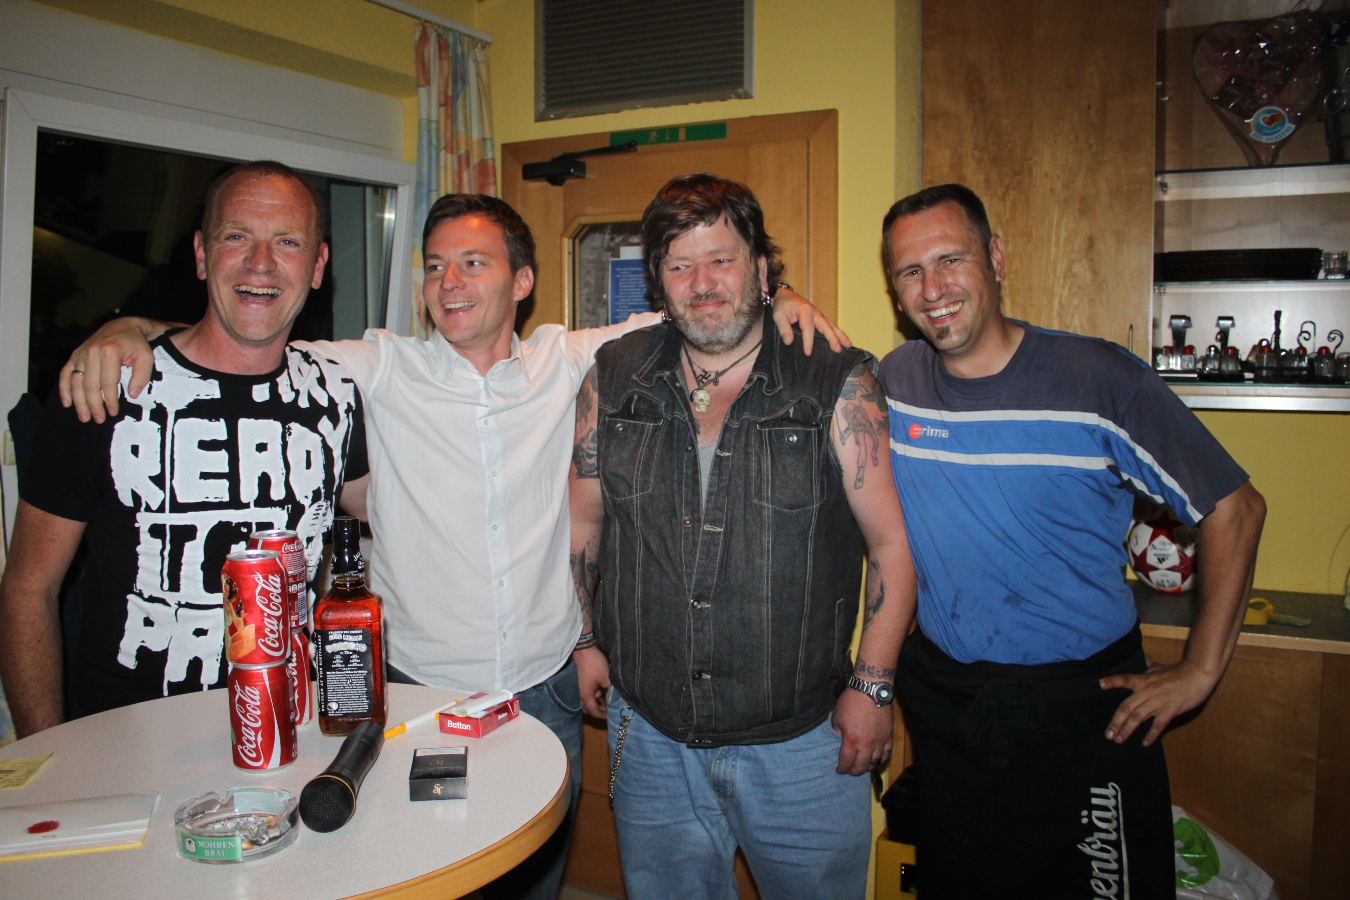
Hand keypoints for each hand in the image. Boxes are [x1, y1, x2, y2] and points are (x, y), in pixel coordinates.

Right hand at [59, 318, 160, 422]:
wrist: (123, 327)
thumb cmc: (136, 344)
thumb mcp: (146, 356)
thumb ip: (142, 375)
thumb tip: (132, 395)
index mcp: (110, 351)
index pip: (107, 382)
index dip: (109, 400)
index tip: (113, 412)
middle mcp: (91, 351)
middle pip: (89, 384)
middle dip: (93, 405)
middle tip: (99, 419)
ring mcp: (81, 353)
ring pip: (76, 381)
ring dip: (79, 402)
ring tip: (84, 417)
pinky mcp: (74, 355)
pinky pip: (65, 373)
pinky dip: (64, 389)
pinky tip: (67, 403)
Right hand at [573, 644, 610, 717]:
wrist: (583, 649)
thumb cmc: (594, 665)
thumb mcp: (607, 678)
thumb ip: (611, 689)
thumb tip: (616, 696)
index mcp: (586, 695)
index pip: (593, 711)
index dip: (602, 716)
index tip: (610, 716)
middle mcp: (580, 694)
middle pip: (588, 708)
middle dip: (598, 710)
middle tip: (607, 710)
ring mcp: (579, 688)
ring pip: (587, 699)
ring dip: (596, 701)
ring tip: (606, 699)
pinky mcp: (579, 682)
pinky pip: (586, 692)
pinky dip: (593, 693)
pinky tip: (600, 688)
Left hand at [770, 288, 851, 355]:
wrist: (785, 295)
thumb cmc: (782, 305)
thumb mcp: (778, 315)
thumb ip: (783, 328)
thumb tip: (789, 342)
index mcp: (805, 310)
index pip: (808, 328)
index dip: (808, 341)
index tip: (808, 352)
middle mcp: (815, 312)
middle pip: (826, 327)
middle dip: (832, 339)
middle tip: (837, 350)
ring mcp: (820, 315)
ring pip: (832, 326)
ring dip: (840, 336)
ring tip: (848, 346)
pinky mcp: (820, 318)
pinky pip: (831, 326)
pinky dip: (839, 334)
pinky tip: (844, 342)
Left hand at [831, 688, 893, 774]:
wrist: (871, 689)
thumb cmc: (851, 701)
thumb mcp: (837, 717)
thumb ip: (837, 733)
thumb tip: (839, 742)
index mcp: (851, 740)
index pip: (846, 761)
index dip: (842, 768)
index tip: (840, 770)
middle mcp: (867, 744)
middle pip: (862, 766)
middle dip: (854, 771)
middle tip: (850, 770)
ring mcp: (880, 741)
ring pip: (875, 762)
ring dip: (868, 766)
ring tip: (863, 765)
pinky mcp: (889, 736)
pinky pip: (887, 753)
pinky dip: (881, 759)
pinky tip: (876, 758)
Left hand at [1100, 658, 1218, 746]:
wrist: (1198, 674)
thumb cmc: (1178, 671)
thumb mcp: (1159, 666)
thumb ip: (1148, 664)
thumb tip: (1143, 656)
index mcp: (1143, 680)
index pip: (1125, 680)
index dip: (1113, 682)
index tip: (1100, 684)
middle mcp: (1147, 691)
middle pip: (1127, 707)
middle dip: (1116, 722)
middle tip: (1108, 734)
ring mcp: (1158, 701)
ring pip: (1138, 717)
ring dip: (1127, 729)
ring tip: (1119, 739)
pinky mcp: (1170, 710)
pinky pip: (1158, 724)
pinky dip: (1151, 734)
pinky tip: (1145, 743)